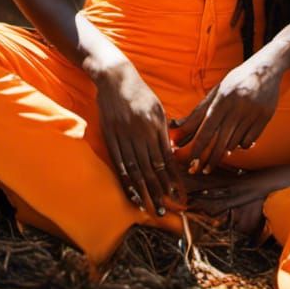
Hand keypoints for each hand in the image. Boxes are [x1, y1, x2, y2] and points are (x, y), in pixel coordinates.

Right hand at [93, 59, 183, 216]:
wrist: (114, 77)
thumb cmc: (140, 92)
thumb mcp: (157, 107)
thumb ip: (164, 131)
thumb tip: (171, 155)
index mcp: (155, 124)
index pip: (166, 158)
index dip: (173, 179)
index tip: (179, 195)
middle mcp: (140, 132)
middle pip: (152, 168)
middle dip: (160, 191)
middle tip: (166, 211)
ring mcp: (124, 135)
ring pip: (136, 169)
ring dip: (145, 191)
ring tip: (152, 208)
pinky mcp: (110, 137)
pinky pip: (120, 163)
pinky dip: (127, 181)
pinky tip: (133, 195)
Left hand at [170, 54, 282, 174]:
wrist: (265, 69)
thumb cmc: (236, 80)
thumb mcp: (217, 91)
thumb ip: (199, 110)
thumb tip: (177, 126)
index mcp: (222, 99)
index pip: (207, 129)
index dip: (198, 147)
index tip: (191, 161)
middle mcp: (237, 107)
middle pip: (220, 141)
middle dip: (210, 159)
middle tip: (202, 171)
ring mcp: (252, 114)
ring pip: (235, 143)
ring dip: (225, 151)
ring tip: (219, 153)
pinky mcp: (265, 118)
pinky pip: (249, 141)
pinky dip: (241, 145)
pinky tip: (238, 143)